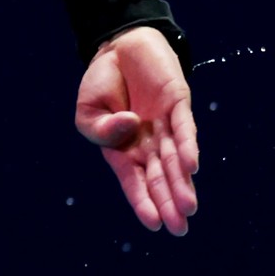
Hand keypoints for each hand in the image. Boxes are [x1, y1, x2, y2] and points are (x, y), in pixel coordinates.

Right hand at [74, 26, 199, 235]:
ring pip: (174, 158)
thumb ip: (101, 129)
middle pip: (159, 176)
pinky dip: (187, 145)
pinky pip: (184, 126)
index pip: (135, 181)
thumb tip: (130, 127)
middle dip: (169, 201)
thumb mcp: (86, 113)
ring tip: (188, 207)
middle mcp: (147, 141)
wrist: (116, 47)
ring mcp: (164, 122)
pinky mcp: (177, 101)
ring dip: (181, 182)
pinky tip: (190, 166)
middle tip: (180, 228)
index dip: (143, 202)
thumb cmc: (101, 84)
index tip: (154, 225)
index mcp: (122, 148)